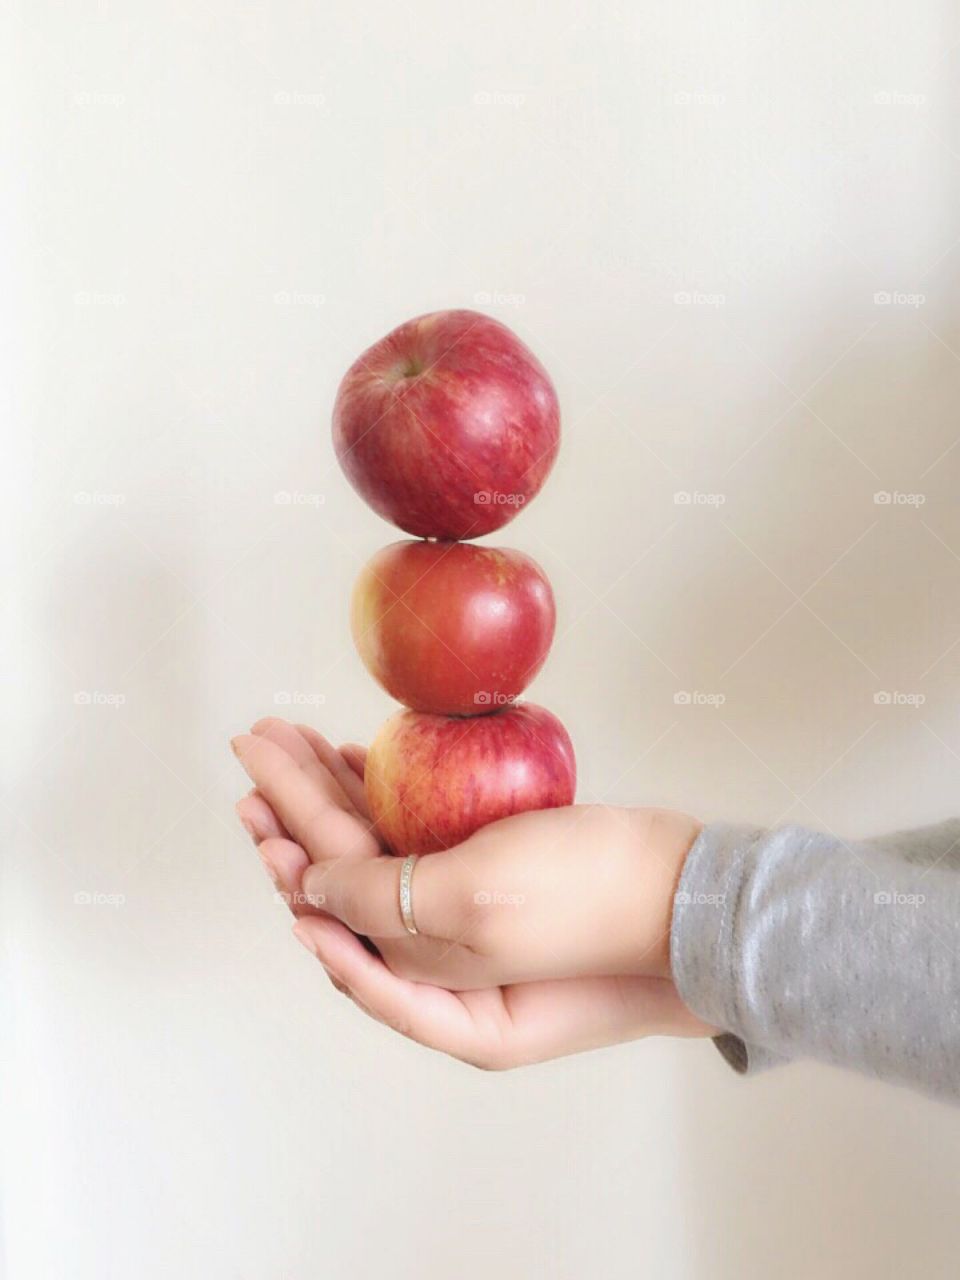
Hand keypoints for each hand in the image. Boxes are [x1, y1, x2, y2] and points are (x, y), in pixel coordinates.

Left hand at [232, 718, 713, 1067]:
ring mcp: (469, 917)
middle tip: (253, 754)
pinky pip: (420, 838)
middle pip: (345, 881)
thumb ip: (381, 901)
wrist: (695, 891)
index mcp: (430, 986)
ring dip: (332, 797)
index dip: (286, 852)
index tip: (251, 803)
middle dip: (294, 815)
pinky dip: (386, 799)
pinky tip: (362, 764)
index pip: (334, 909)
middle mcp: (441, 959)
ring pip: (378, 855)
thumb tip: (307, 891)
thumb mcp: (477, 903)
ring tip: (290, 746)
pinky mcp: (496, 876)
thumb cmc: (595, 904)